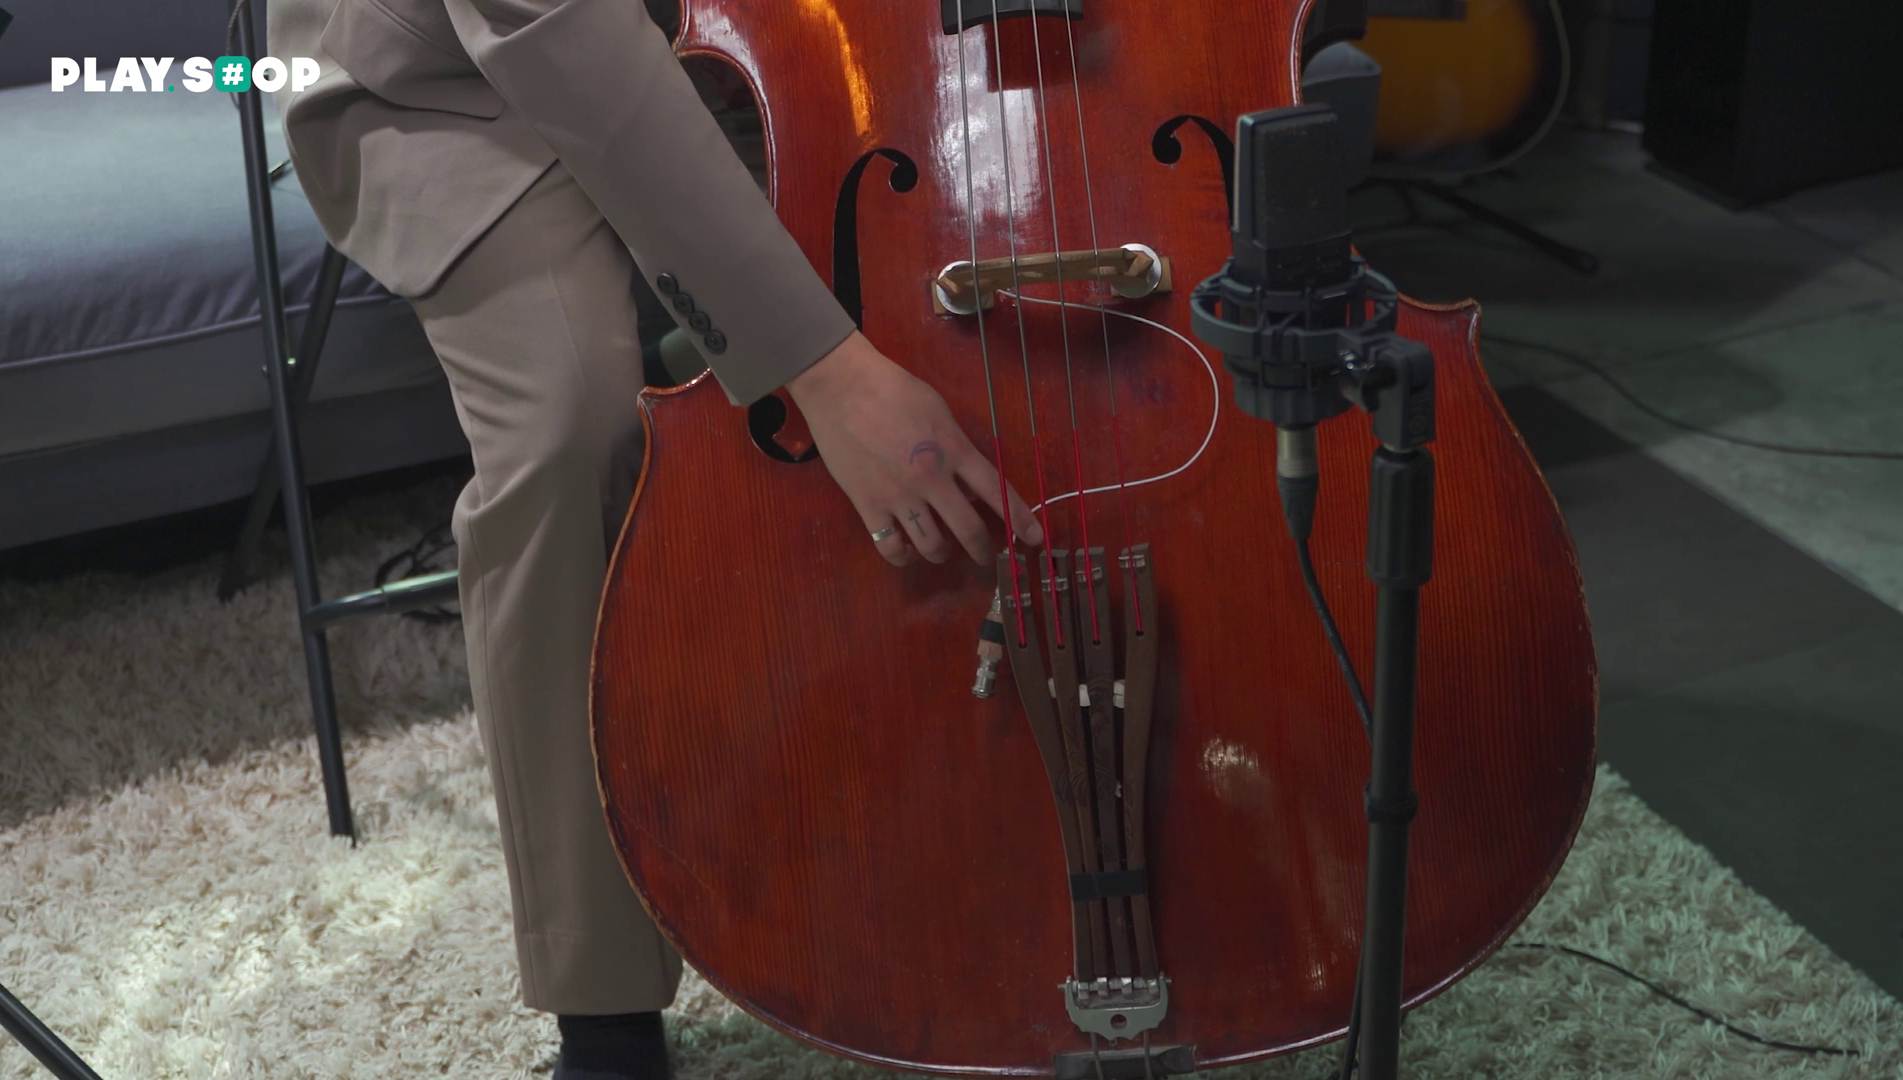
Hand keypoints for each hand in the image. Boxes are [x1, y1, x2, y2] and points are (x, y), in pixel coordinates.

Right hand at [786, 332, 1043, 566]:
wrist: (841, 387)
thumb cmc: (893, 389)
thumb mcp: (939, 412)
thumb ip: (957, 447)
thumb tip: (969, 482)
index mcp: (954, 451)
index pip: (998, 492)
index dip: (1020, 519)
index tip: (1035, 539)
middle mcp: (932, 480)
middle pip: (969, 530)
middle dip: (984, 550)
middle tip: (987, 556)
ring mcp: (899, 496)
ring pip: (931, 546)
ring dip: (943, 554)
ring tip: (943, 551)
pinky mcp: (868, 505)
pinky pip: (890, 547)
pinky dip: (902, 556)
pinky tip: (905, 550)